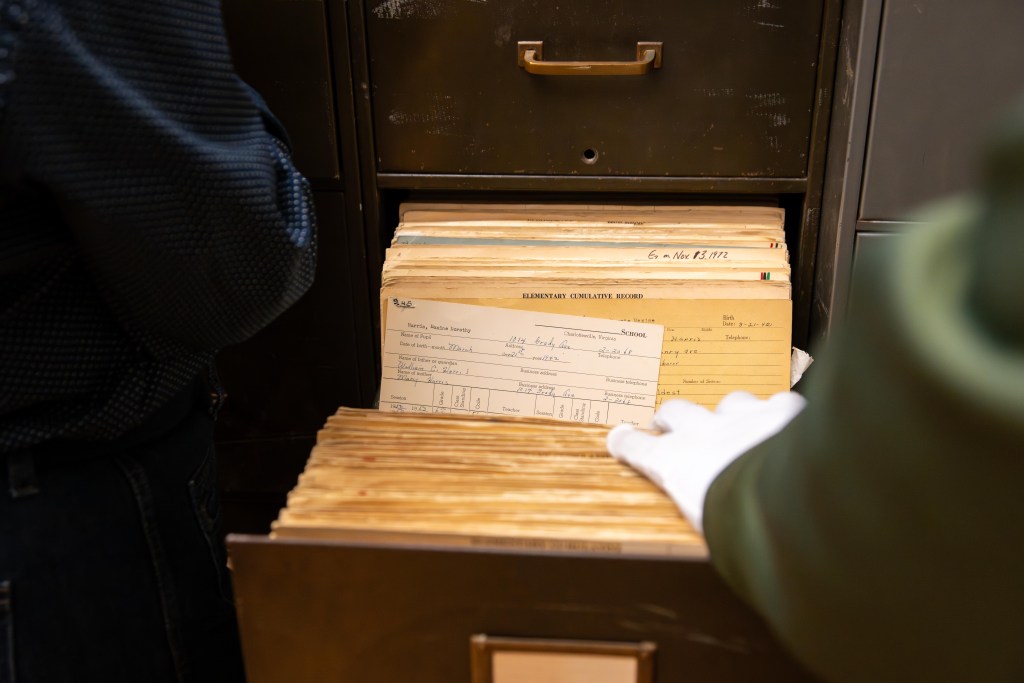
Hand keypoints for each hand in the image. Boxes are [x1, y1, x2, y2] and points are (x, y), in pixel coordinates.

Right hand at [607, 391, 805, 532]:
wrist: (785, 497)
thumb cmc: (740, 523)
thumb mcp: (707, 529)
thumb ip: (704, 516)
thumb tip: (717, 535)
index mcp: (675, 462)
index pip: (638, 447)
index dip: (627, 442)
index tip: (619, 438)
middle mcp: (703, 432)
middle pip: (676, 411)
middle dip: (671, 417)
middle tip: (669, 423)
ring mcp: (742, 417)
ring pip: (729, 402)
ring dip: (730, 412)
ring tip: (737, 423)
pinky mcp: (780, 411)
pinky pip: (777, 402)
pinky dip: (780, 413)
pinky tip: (787, 422)